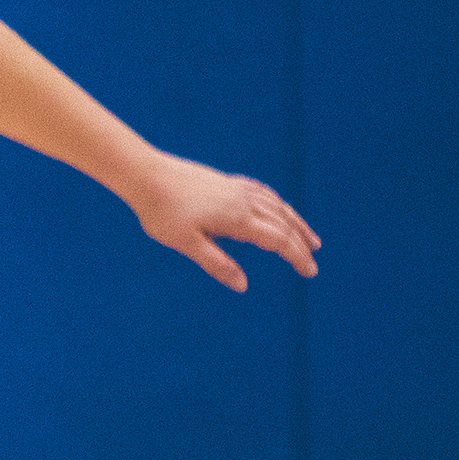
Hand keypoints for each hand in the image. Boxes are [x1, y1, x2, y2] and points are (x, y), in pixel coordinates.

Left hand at [121, 153, 319, 290]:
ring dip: (295, 222)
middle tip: (313, 260)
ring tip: (309, 238)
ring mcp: (236, 188)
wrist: (145, 174)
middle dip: (301, 242)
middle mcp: (243, 200)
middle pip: (283, 223)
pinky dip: (277, 204)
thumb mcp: (186, 243)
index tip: (309, 271)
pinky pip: (263, 192)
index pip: (278, 240)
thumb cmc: (161, 211)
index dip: (296, 256)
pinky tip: (277, 208)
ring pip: (277, 205)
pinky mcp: (226, 181)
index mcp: (237, 218)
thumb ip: (216, 263)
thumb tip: (242, 285)